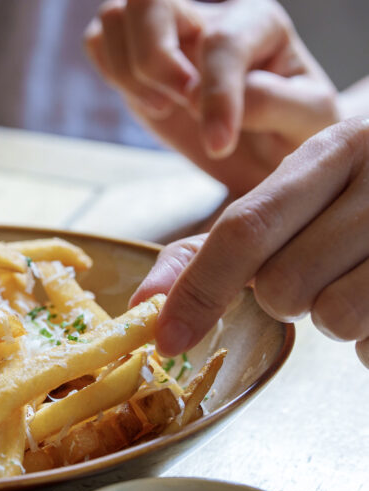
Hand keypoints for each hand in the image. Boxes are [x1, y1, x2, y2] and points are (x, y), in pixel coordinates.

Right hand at [85, 0, 338, 195]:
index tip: (218, 144)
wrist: (267, 150)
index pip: (220, 41)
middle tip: (176, 106)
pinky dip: (109, 71)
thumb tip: (207, 97)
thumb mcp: (308, 121)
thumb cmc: (292, 131)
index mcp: (257, 19)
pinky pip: (97, 41)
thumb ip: (275, 102)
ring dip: (127, 70)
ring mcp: (165, 32)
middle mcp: (205, 14)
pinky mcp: (134, 57)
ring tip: (163, 109)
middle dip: (154, 60)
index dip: (215, 96)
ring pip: (115, 15)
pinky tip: (146, 103)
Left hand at [132, 118, 368, 366]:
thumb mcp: (292, 201)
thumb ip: (213, 248)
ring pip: (335, 318)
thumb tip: (144, 304)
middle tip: (317, 272)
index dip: (199, 289)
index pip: (245, 228)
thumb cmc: (359, 203)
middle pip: (284, 284)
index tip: (164, 341)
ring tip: (358, 282)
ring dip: (333, 319)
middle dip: (284, 298)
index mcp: (333, 149)